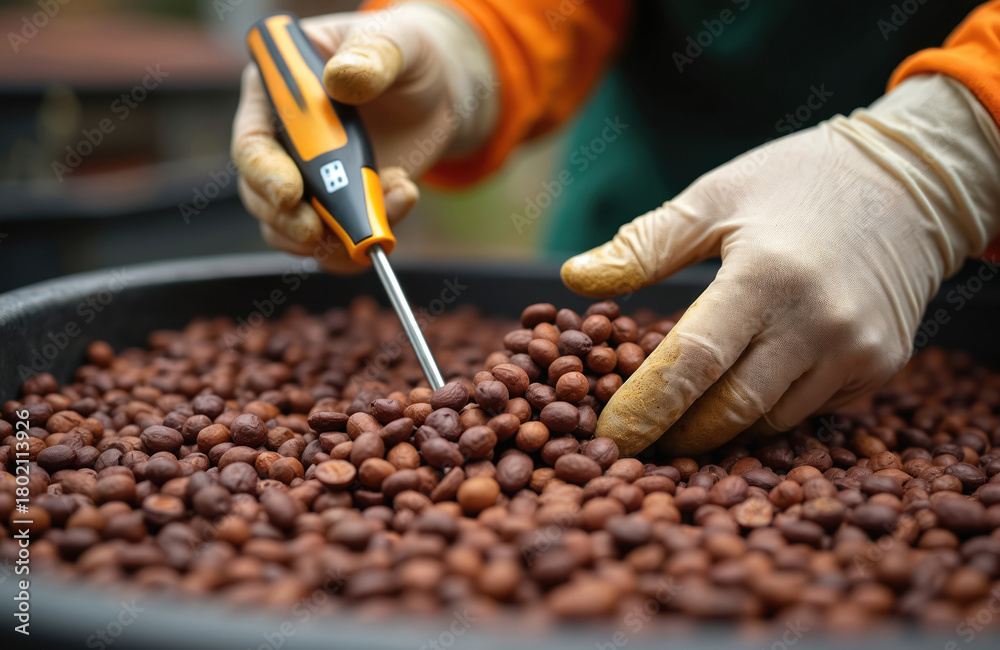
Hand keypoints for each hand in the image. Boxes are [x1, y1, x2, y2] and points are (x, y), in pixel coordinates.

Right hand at [232, 4, 496, 272]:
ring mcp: (311, 179)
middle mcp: (284, 141)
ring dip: (333, 235)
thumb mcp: (395, 42)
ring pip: (293, 228)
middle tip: (319, 231)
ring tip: (389, 203)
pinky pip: (339, 239)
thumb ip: (369, 56)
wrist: (439, 90)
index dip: (263, 172)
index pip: (252, 141)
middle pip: (261, 195)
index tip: (289, 194)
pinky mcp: (341, 205)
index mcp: (278, 91)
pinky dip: (365, 234)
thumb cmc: (405, 54)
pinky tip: (403, 198)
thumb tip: (341, 78)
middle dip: (288, 221)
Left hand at [561, 75, 999, 455]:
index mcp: (767, 276)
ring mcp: (858, 351)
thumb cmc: (795, 182)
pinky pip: (807, 410)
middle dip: (677, 433)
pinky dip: (766, 409)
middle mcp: (820, 323)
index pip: (694, 363)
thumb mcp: (714, 197)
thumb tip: (574, 278)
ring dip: (720, 426)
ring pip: (768, 420)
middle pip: (730, 409)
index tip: (608, 434)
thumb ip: (644, 245)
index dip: (646, 407)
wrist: (907, 183)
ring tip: (678, 420)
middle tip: (635, 438)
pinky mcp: (881, 367)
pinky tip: (740, 392)